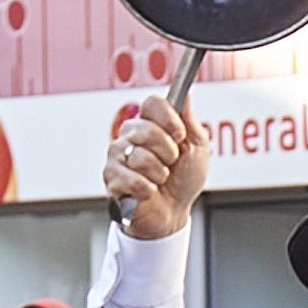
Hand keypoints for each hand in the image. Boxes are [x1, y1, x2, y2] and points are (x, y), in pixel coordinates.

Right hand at [101, 97, 212, 239]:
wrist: (173, 212)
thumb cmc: (183, 180)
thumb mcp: (197, 148)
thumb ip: (189, 121)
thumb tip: (186, 95)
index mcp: (150, 123)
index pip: (152, 103)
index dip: (168, 118)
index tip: (180, 135)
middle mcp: (130, 135)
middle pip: (146, 129)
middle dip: (168, 152)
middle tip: (170, 163)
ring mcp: (117, 155)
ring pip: (140, 156)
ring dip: (159, 173)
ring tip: (159, 179)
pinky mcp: (111, 177)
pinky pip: (132, 179)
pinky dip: (148, 189)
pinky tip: (149, 191)